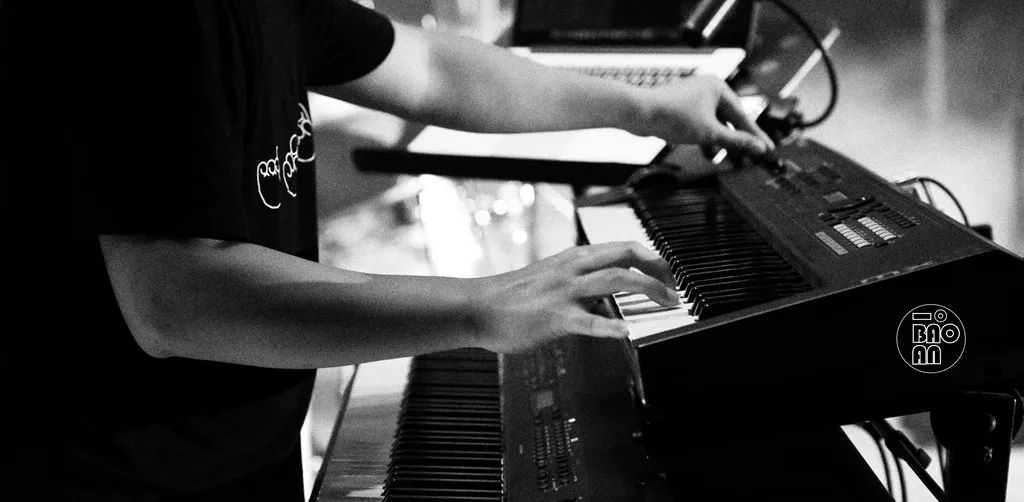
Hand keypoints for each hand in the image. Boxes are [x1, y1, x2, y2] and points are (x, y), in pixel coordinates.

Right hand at [469, 242, 677, 352]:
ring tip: (667, 303)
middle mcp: (572, 269)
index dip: (651, 258)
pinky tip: (626, 333)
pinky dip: (610, 326)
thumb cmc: (511, 297)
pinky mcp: (555, 318)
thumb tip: (608, 294)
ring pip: (614, 280)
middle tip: (677, 287)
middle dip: (657, 268)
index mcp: (573, 259)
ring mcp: (564, 292)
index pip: (621, 247)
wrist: (477, 307)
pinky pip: (587, 321)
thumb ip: (580, 283)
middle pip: (624, 255)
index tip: (668, 273)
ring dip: (647, 289)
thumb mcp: (552, 279)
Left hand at [630, 75, 774, 157]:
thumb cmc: (671, 114)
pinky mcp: (682, 110)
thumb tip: (757, 148)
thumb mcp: (709, 133)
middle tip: (750, 160)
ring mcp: (694, 99)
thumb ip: (735, 142)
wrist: (639, 112)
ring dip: (722, 144)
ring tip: (731, 161)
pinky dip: (707, 140)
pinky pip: (701, 126)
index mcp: (718, 87)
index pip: (743, 116)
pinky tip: (709, 154)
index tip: (767, 150)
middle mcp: (707, 90)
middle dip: (738, 142)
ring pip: (715, 125)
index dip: (756, 136)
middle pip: (730, 121)